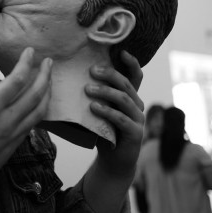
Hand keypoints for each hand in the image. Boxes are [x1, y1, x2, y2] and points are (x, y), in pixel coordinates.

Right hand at [0, 47, 51, 190]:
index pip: (16, 80)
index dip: (26, 62)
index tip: (30, 51)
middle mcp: (5, 122)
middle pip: (35, 94)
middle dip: (45, 75)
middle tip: (49, 62)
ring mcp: (11, 137)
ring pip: (39, 112)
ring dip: (47, 93)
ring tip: (49, 80)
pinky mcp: (11, 149)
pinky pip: (32, 127)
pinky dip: (40, 112)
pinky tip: (38, 106)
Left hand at [87, 50, 144, 176]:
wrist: (112, 161)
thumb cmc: (103, 131)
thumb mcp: (100, 109)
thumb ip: (95, 95)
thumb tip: (73, 76)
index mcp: (130, 97)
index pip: (136, 76)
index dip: (131, 63)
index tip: (121, 52)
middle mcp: (137, 105)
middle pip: (126, 84)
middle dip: (109, 74)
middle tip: (92, 70)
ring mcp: (138, 119)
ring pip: (123, 98)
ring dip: (105, 91)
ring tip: (87, 89)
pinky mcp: (135, 134)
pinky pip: (120, 118)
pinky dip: (106, 111)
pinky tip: (93, 107)